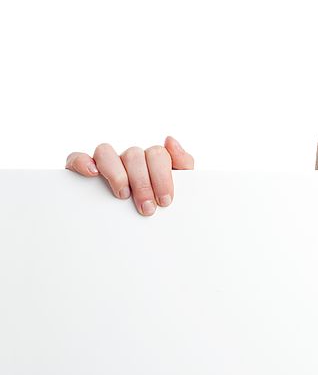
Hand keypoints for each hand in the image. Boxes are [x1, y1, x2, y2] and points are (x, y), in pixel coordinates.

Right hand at [65, 136, 194, 215]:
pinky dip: (83, 162)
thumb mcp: (180, 187)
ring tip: (122, 195)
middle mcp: (129, 159)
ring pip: (106, 151)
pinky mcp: (83, 170)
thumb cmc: (159, 205)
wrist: (141, 234)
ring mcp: (106, 163)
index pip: (157, 154)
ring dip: (116, 173)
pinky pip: (77, 158)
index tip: (164, 201)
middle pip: (134, 155)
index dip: (162, 177)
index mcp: (151, 160)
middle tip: (147, 208)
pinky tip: (92, 174)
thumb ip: (183, 164)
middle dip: (143, 183)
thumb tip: (170, 140)